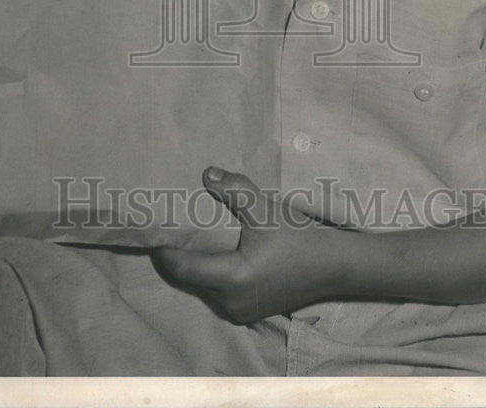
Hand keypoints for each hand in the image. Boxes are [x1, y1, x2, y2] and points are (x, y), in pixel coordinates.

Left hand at [153, 168, 350, 323]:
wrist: (333, 265)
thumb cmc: (298, 237)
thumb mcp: (265, 209)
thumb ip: (235, 190)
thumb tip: (207, 173)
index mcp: (231, 279)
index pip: (182, 268)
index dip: (163, 251)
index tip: (152, 232)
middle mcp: (231, 302)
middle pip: (191, 279)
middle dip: (179, 257)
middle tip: (168, 232)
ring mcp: (242, 311)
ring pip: (205, 287)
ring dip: (197, 267)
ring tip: (188, 240)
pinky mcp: (252, 311)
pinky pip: (221, 293)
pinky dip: (214, 275)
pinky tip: (215, 255)